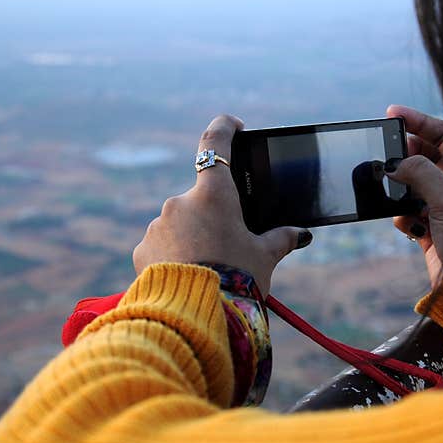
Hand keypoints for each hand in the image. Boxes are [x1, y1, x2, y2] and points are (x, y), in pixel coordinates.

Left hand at [132, 115, 311, 294]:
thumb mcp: (265, 258)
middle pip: (201, 198)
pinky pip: (162, 245)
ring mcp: (158, 225)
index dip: (225, 128)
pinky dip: (175, 255)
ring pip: (180, 222)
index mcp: (214, 194)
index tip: (234, 125)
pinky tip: (190, 277)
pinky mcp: (142, 249)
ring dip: (193, 236)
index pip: (216, 143)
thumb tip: (300, 234)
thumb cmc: (236, 280)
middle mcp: (181, 202)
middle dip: (214, 216)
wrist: (194, 317)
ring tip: (211, 268)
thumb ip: (281, 239)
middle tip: (230, 244)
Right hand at [385, 104, 442, 287]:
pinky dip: (402, 216)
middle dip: (404, 156)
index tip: (393, 113)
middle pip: (425, 155)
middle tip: (387, 155)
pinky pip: (406, 211)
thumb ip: (420, 172)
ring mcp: (442, 205)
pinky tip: (411, 228)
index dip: (420, 120)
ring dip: (400, 191)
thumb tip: (395, 163)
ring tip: (395, 195)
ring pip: (412, 183)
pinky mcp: (429, 227)